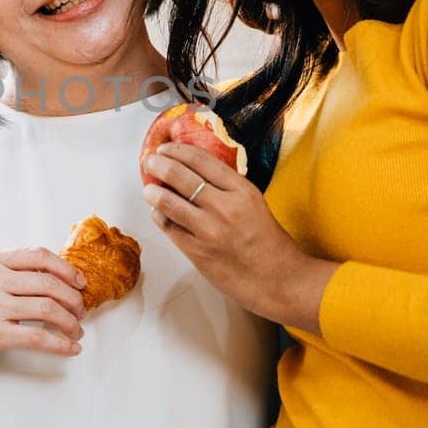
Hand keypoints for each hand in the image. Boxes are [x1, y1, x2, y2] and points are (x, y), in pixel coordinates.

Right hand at [0, 247, 87, 364]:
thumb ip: (14, 270)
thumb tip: (59, 275)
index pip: (38, 256)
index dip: (66, 268)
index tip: (80, 281)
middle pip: (48, 283)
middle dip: (73, 298)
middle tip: (80, 309)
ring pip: (47, 309)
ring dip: (70, 321)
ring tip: (76, 329)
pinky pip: (38, 337)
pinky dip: (60, 344)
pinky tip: (70, 348)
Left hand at [142, 142, 335, 332]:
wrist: (279, 279)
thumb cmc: (268, 241)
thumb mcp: (253, 203)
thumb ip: (226, 187)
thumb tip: (192, 172)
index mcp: (242, 190)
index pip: (201, 160)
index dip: (177, 150)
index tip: (166, 147)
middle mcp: (224, 207)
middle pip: (179, 175)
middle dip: (158, 164)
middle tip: (150, 161)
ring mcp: (209, 230)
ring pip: (168, 202)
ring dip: (153, 191)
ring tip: (149, 188)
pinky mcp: (198, 252)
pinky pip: (169, 228)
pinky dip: (159, 216)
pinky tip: (158, 213)